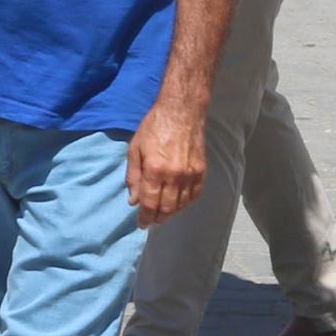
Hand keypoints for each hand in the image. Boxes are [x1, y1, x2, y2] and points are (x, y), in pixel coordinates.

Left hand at [125, 97, 206, 226]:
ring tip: (163, 213)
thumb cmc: (154, 126)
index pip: (150, 203)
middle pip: (167, 208)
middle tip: (151, 220)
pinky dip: (186, 203)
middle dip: (157, 218)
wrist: (182, 110)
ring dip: (171, 212)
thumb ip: (134, 176)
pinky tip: (178, 203)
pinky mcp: (202, 171)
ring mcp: (191, 174)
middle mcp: (174, 175)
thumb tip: (134, 201)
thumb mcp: (135, 148)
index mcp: (155, 169)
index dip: (145, 217)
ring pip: (182, 205)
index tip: (141, 224)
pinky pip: (195, 195)